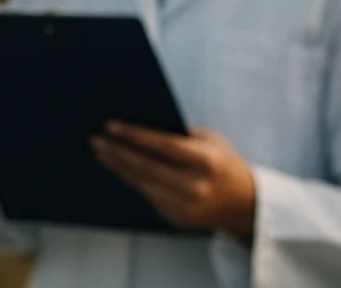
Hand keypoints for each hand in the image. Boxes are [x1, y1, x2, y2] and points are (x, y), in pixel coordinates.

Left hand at [92, 122, 256, 243]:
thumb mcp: (209, 140)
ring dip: (118, 167)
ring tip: (100, 151)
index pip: (162, 145)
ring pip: (142, 183)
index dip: (133, 135)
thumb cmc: (222, 162)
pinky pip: (147, 195)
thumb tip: (137, 121)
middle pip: (146, 167)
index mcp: (206, 161)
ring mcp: (186, 207)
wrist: (245, 204)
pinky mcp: (177, 218)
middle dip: (117, 151)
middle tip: (95, 139)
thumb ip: (178, 133)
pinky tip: (117, 168)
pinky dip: (130, 180)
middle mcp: (196, 186)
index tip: (109, 125)